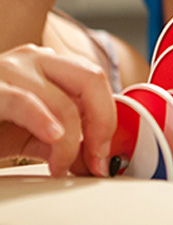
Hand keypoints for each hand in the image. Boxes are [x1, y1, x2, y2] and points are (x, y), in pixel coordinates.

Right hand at [0, 45, 115, 176]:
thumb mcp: (32, 134)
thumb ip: (65, 142)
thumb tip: (95, 160)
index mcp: (50, 66)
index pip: (97, 83)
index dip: (109, 119)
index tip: (105, 155)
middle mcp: (34, 59)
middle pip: (92, 79)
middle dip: (103, 122)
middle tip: (96, 157)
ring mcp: (9, 69)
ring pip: (64, 98)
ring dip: (70, 141)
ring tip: (59, 166)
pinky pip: (24, 101)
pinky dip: (44, 121)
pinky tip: (54, 137)